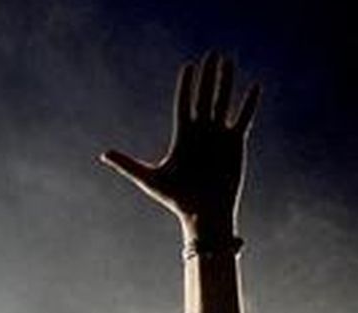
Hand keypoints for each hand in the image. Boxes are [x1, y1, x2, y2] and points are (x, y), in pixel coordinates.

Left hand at [101, 53, 258, 236]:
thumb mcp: (149, 179)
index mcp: (183, 137)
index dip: (186, 86)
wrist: (204, 214)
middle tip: (212, 54)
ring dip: (226, 82)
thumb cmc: (176, 200)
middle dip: (208, 77)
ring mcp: (219, 137)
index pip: (184, 105)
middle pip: (204, 98)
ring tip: (228, 61)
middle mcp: (201, 133)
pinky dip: (248, 104)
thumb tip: (103, 155)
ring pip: (222, 103)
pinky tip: (254, 87)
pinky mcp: (235, 145)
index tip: (189, 67)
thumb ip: (127, 164)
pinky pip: (243, 119)